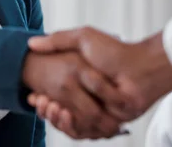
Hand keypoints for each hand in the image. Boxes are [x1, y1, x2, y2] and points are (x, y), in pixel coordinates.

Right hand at [27, 28, 171, 131]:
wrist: (139, 67)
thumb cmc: (114, 51)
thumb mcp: (82, 39)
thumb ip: (58, 40)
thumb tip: (32, 43)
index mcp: (80, 82)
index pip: (54, 97)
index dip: (41, 98)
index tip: (32, 94)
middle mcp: (86, 99)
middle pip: (58, 112)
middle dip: (45, 108)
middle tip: (38, 101)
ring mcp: (95, 112)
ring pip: (68, 124)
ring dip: (55, 117)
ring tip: (49, 106)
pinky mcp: (104, 123)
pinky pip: (82, 132)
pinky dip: (70, 125)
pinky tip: (61, 113)